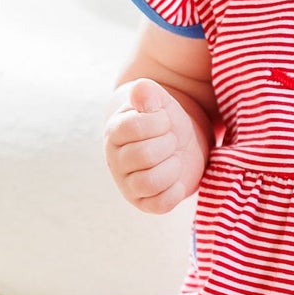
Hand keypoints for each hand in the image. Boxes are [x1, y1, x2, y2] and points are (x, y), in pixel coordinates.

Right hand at [105, 79, 205, 212]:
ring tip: (175, 158)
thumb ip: (149, 93)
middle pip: (144, 155)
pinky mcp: (145, 203)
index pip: (134, 127)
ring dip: (172, 167)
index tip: (165, 120)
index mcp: (115, 132)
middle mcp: (116, 160)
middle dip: (168, 144)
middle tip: (172, 140)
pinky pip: (160, 204)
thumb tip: (141, 89)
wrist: (179, 143)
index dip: (159, 122)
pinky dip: (174, 191)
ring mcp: (128, 184)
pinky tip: (178, 178)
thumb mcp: (160, 102)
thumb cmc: (166, 121)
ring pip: (150, 182)